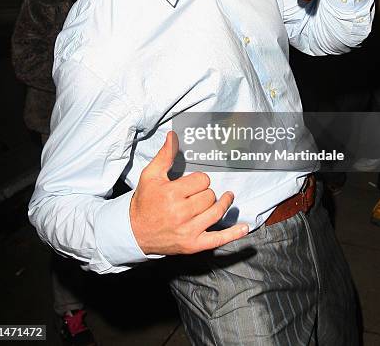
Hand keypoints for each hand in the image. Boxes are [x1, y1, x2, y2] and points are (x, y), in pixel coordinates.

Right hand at [130, 132, 248, 255]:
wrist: (135, 231)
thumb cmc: (145, 200)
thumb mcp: (150, 175)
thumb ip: (164, 155)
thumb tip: (173, 135)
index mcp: (171, 193)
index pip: (202, 180)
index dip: (199, 180)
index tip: (191, 183)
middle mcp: (181, 213)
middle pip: (210, 196)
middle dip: (206, 192)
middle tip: (197, 194)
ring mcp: (188, 231)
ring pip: (216, 212)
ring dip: (222, 204)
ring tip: (224, 198)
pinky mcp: (193, 245)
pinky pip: (217, 239)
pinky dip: (233, 234)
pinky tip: (244, 227)